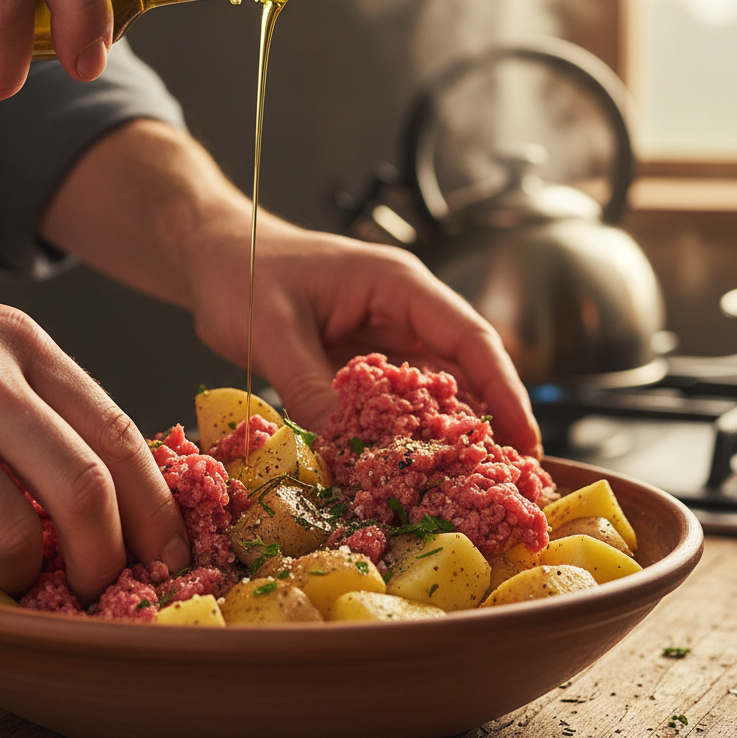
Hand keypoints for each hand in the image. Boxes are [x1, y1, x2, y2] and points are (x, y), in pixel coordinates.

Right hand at [0, 228, 188, 601]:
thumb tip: (105, 491)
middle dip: (106, 558)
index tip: (170, 552)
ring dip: (17, 571)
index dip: (155, 505)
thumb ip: (35, 402)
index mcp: (16, 343)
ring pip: (9, 534)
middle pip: (82, 487)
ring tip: (1, 566)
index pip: (115, 431)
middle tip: (102, 588)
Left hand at [190, 220, 543, 457]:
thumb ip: (310, 387)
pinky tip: (408, 467)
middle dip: (486, 420)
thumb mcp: (272, 330)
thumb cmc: (240, 268)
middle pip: (462, 367)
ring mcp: (380, 335)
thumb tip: (346, 451)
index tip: (525, 439)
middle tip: (503, 479)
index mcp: (395, 284)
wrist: (211, 254)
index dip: (504, 389)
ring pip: (431, 387)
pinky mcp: (357, 360)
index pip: (469, 336)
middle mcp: (399, 308)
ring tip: (467, 483)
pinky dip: (403, 431)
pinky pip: (392, 400)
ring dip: (447, 431)